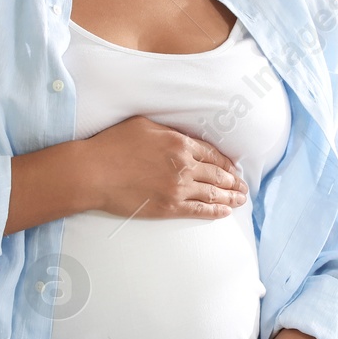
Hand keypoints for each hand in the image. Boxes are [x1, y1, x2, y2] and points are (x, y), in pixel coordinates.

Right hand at [79, 115, 247, 219]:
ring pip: (213, 194)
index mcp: (179, 143)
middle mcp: (184, 165)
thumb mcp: (144, 125)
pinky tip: (225, 212)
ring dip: (230, 197)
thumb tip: (182, 136)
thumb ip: (169, 131)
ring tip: (240, 200)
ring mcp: (178, 188)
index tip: (234, 168)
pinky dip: (215, 212)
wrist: (93, 172)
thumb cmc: (112, 145)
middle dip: (234, 182)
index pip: (212, 154)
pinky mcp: (169, 207)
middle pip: (218, 175)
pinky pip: (200, 210)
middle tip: (244, 187)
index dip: (226, 163)